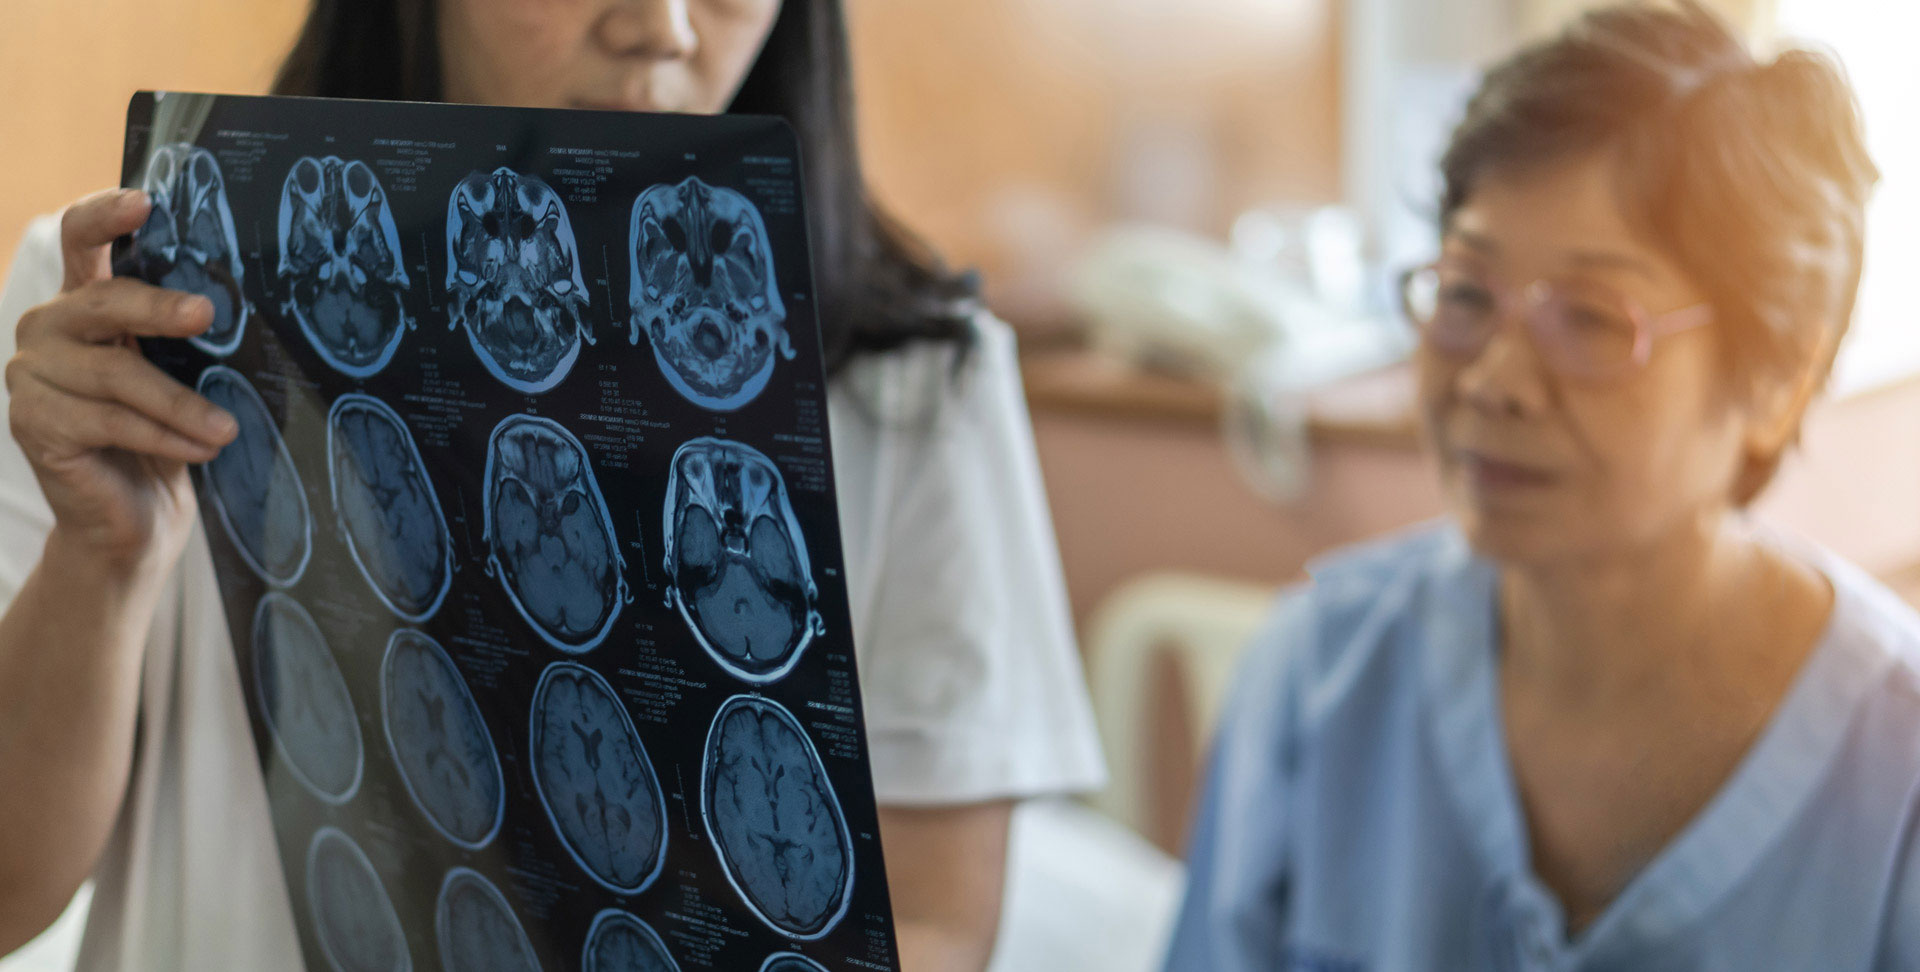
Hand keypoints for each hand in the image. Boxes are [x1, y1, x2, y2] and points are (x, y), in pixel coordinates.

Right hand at [7, 189, 238, 574]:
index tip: (145, 203)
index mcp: (83, 303)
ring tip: (226, 428)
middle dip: (158, 309)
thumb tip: (237, 304)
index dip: (105, 216)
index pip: (80, 240)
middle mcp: (47, 329)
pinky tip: (201, 449)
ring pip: (114, 374)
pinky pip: (108, 421)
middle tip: (207, 315)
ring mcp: (31, 374)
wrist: (134, 520)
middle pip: (100, 302)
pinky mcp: (32, 423)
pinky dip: (162, 435)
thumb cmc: (166, 437)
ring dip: (180, 403)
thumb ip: (184, 336)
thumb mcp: (180, 375)